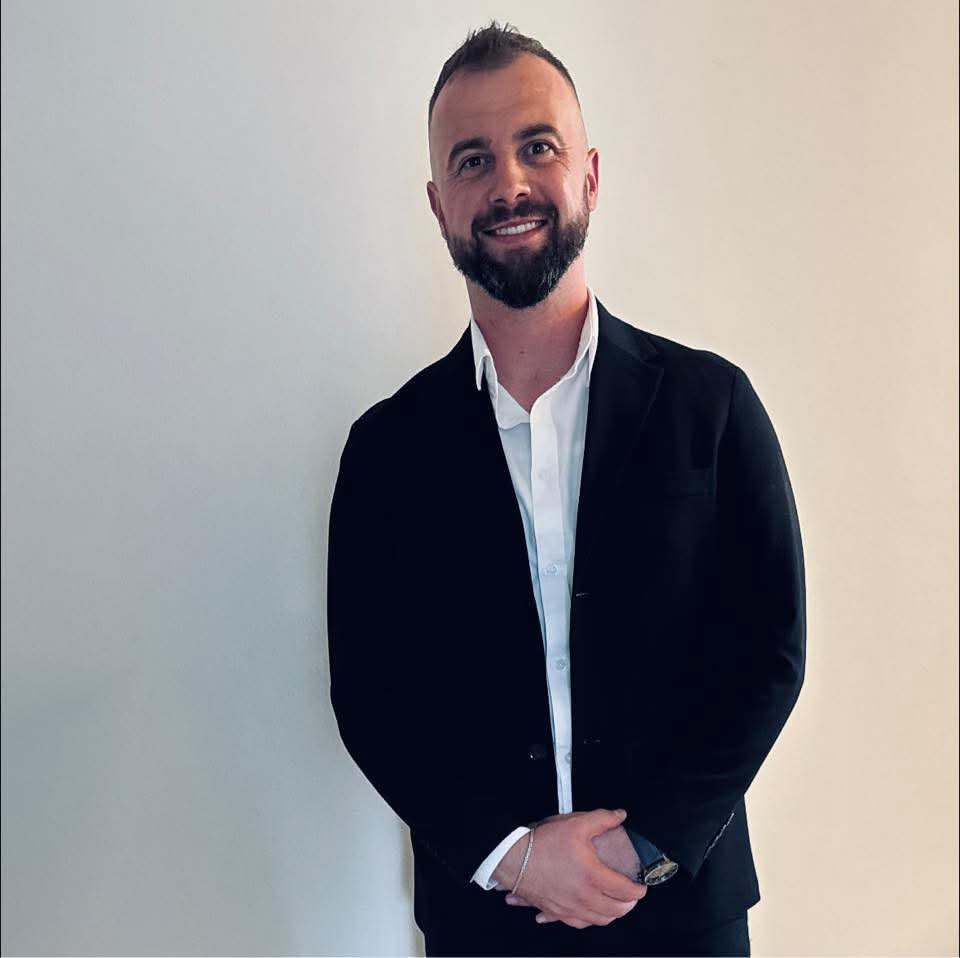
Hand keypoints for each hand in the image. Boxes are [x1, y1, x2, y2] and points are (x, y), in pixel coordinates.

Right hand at [491, 808, 645, 929]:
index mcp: (592, 876)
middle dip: (629, 904)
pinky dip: (589, 920)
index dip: (639, 889)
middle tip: (631, 895)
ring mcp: (570, 908)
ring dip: (611, 914)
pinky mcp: (556, 912)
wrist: (513, 859)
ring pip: (599, 921)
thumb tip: (619, 816)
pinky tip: (588, 912)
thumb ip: (602, 819)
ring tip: (615, 903)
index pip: (626, 891)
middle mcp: (584, 897)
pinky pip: (578, 924)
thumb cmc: (542, 843)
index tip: (642, 885)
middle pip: (616, 911)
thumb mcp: (575, 823)